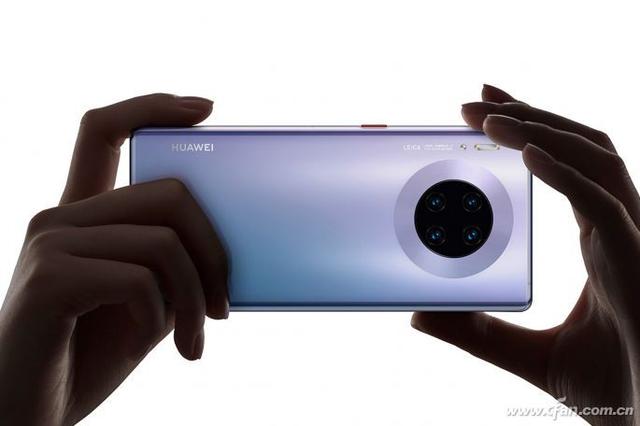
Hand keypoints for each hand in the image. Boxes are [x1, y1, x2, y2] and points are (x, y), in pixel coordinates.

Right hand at [0, 94, 228, 425]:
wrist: (29, 413)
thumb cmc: (90, 354)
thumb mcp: (147, 299)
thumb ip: (172, 264)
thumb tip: (232, 246)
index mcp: (83, 215)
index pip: (104, 131)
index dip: (153, 106)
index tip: (206, 109)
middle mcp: (61, 217)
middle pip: (169, 192)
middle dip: (214, 251)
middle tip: (223, 305)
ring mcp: (50, 243)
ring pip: (165, 241)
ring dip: (197, 298)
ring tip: (195, 340)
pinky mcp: (49, 278)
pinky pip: (141, 279)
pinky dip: (164, 318)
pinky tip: (157, 348)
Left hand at [412, 85, 639, 424]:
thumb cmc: (608, 387)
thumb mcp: (525, 354)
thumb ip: (478, 333)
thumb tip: (420, 316)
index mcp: (598, 239)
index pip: (567, 164)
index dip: (532, 128)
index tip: (487, 108)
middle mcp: (617, 227)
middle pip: (579, 147)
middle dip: (529, 114)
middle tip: (477, 96)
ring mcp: (631, 238)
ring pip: (594, 160)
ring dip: (541, 130)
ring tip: (488, 116)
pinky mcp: (635, 258)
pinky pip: (601, 201)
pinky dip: (565, 174)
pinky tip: (525, 155)